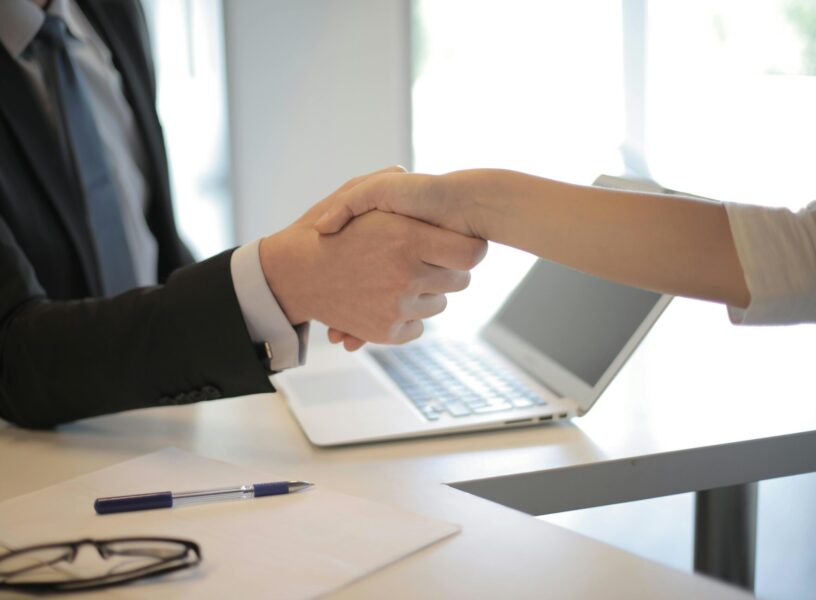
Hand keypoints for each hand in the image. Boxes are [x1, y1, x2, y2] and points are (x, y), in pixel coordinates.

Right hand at [259, 173, 486, 346]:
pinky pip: (417, 327)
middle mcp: (406, 275)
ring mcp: (396, 307)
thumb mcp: (352, 193)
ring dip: (426, 294)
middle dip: (446, 271)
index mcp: (407, 239)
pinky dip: (408, 318)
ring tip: (398, 279)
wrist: (291, 274)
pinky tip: (389, 301)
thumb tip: (408, 174)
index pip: (471, 253)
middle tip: (426, 261)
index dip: (469, 248)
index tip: (458, 246)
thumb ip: (386, 181)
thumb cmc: (323, 230)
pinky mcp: (386, 332)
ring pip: (438, 305)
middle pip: (460, 281)